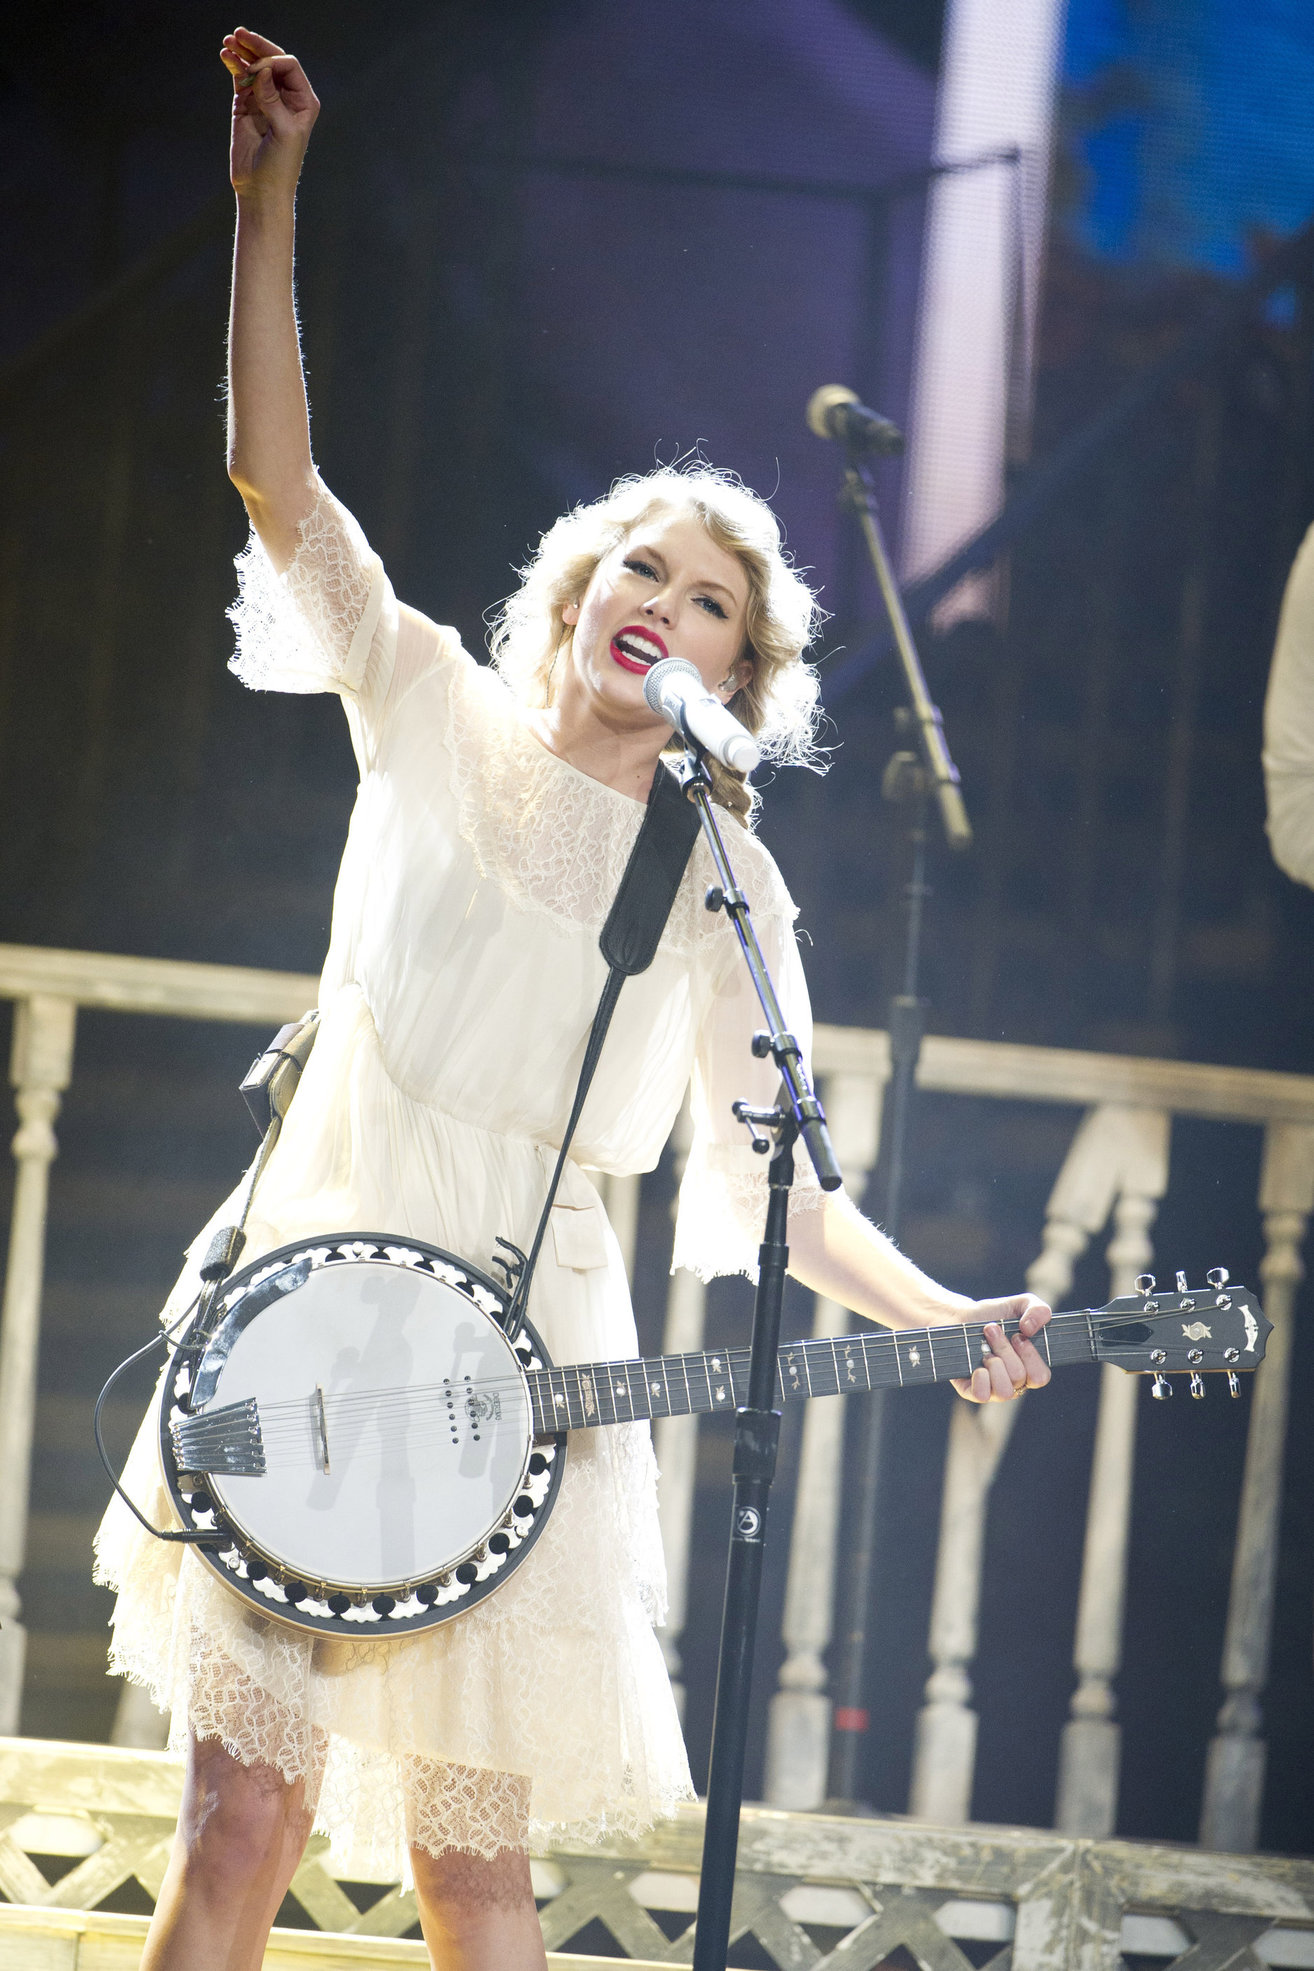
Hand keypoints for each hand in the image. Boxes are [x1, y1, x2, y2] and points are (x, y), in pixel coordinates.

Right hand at [221, 27, 319, 200]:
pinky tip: (225, 55)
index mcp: (303, 102)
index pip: (289, 67)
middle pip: (271, 61)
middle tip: (239, 33)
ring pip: (254, 67)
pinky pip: (240, 78)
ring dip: (242, 53)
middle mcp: (286, 97)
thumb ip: (273, 101)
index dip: (272, 62)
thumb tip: (261, 71)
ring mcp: (265, 99)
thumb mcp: (283, 132)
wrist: (261, 189)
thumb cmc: (280, 166)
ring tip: (228, 41)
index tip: (257, 72)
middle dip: (256, 47)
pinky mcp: (247, 105)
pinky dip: (234, 66)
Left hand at [950, 1293, 1050, 1403]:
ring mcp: (993, 1389)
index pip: (1040, 1377)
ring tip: (984, 1349)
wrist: (961, 1316)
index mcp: (1029, 1368)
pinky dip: (980, 1379)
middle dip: (1004, 1349)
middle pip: (1018, 1377)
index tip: (1017, 1334)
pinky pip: (982, 1395)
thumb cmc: (994, 1314)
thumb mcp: (1021, 1304)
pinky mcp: (971, 1391)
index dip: (1030, 1355)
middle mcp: (1013, 1383)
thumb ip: (1039, 1310)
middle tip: (992, 1331)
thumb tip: (1030, 1329)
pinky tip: (976, 1365)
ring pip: (1004, 1390)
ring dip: (993, 1362)